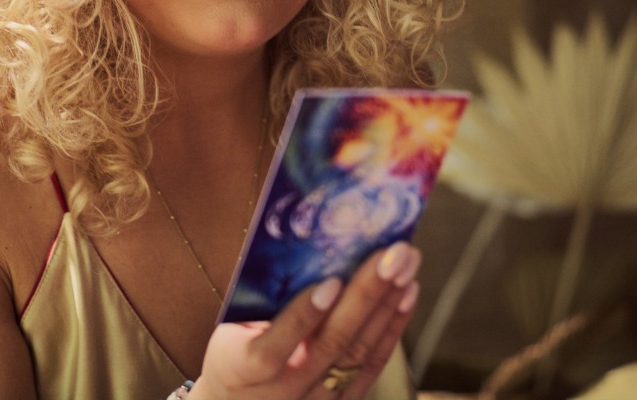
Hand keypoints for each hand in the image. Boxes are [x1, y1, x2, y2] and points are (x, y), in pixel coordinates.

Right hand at [189, 242, 420, 399]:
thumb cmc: (233, 353)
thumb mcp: (229, 330)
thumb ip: (261, 303)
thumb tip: (305, 250)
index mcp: (244, 369)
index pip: (275, 346)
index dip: (304, 315)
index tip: (330, 282)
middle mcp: (284, 393)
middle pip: (332, 344)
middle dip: (367, 294)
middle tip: (393, 254)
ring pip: (359, 354)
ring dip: (388, 304)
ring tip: (406, 264)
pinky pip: (373, 365)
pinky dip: (393, 327)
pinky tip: (407, 293)